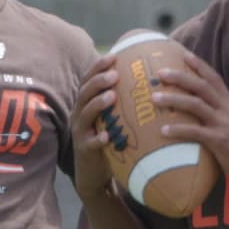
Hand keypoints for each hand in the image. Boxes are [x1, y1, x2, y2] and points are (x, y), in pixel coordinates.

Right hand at [72, 54, 120, 204]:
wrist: (94, 172)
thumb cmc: (108, 139)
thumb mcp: (112, 117)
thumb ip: (122, 100)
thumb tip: (148, 79)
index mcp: (86, 103)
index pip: (89, 79)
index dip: (98, 67)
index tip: (113, 55)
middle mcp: (80, 114)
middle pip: (85, 92)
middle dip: (98, 81)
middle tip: (115, 74)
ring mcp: (80, 132)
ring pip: (85, 114)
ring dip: (98, 104)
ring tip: (112, 96)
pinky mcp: (84, 151)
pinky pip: (89, 143)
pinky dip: (97, 139)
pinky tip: (107, 136)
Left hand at [151, 51, 228, 190]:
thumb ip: (217, 116)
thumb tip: (195, 113)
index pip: (215, 79)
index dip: (200, 65)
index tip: (183, 54)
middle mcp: (227, 110)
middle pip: (202, 86)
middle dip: (181, 77)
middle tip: (160, 73)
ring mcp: (224, 124)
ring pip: (197, 105)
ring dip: (174, 99)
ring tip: (155, 98)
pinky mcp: (221, 141)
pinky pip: (196, 132)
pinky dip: (179, 129)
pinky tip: (163, 130)